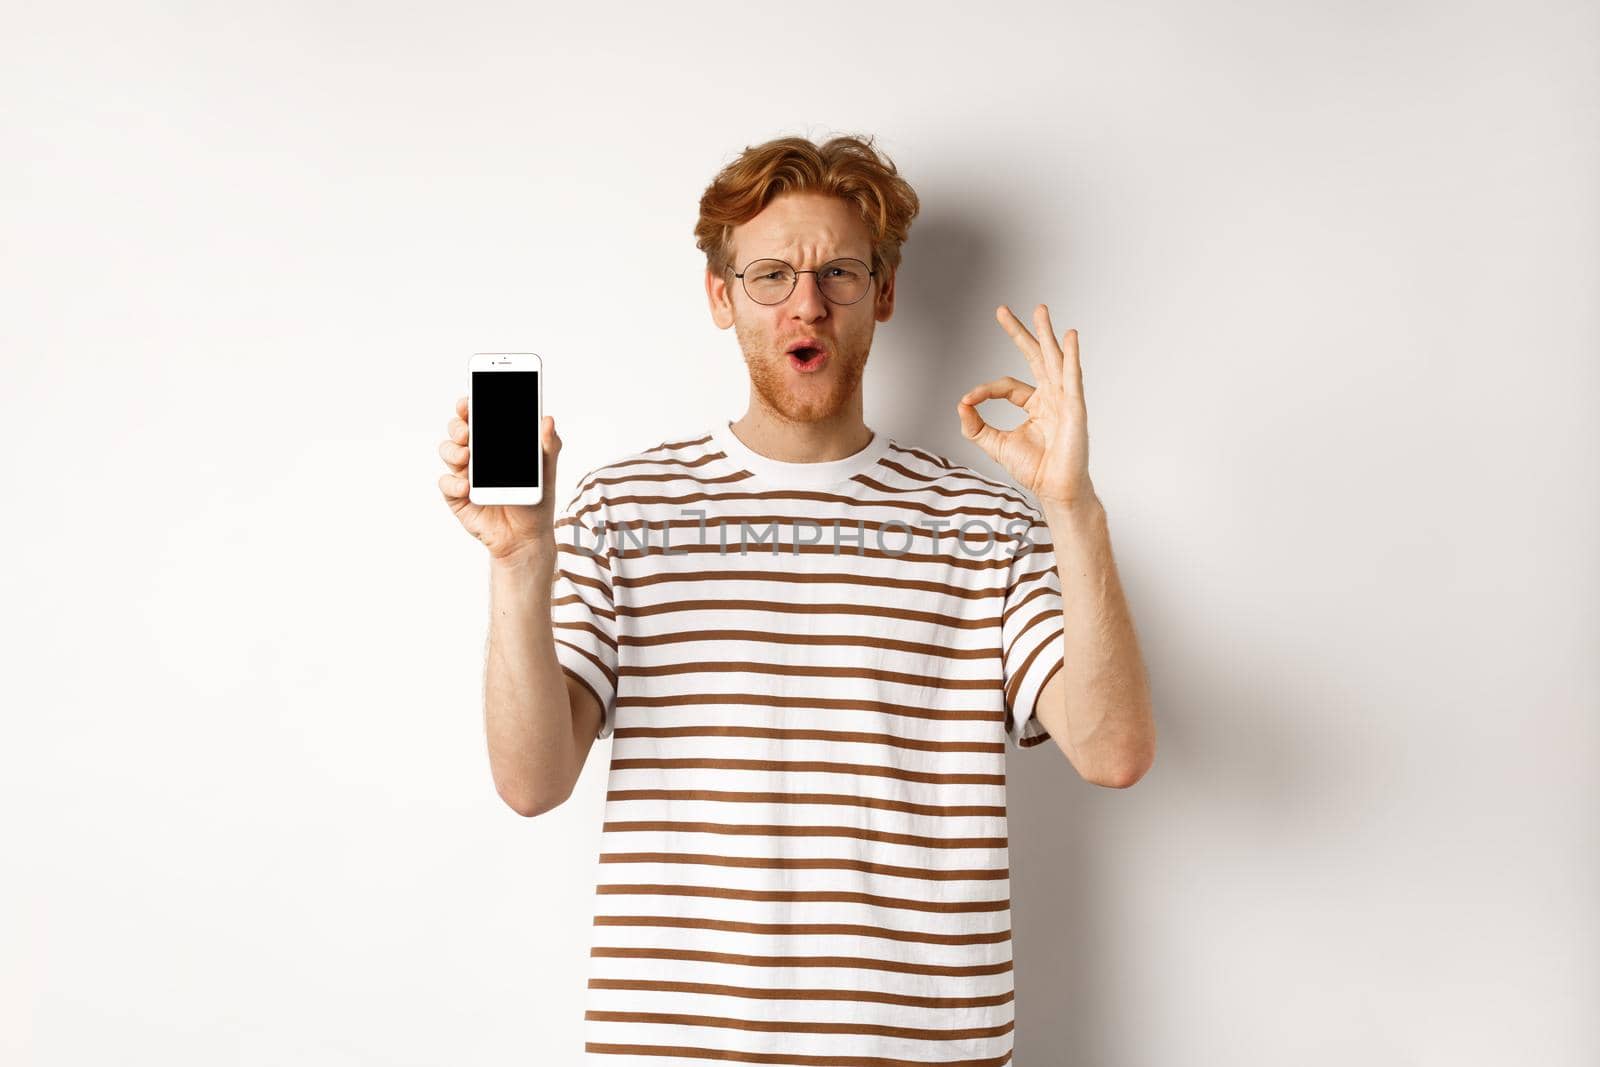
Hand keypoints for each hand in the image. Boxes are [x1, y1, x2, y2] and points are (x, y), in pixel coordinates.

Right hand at [437, 396, 561, 564]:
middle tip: (467, 430)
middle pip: (458, 430)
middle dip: (458, 425)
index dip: (470, 406)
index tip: (470, 400)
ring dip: (453, 450)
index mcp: (495, 443)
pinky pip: (446, 484)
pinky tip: (466, 486)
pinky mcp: (457, 496)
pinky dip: (453, 483)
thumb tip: (548, 420)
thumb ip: (548, 446)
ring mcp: (464, 474)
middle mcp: (476, 455)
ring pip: (448, 452)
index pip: (478, 417)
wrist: (528, 536)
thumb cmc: (535, 500)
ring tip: (466, 456)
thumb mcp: (546, 472)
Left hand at [956, 303, 1095, 510]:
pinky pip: (1072, 377)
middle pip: (1034, 357)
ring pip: (1053, 359)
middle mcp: (1051, 397)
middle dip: (1020, 333)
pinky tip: (1069, 337)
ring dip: (1046, 334)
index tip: (968, 399)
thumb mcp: (994, 444)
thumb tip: (960, 403)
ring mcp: (1065, 399)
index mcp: (1036, 405)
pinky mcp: (1075, 407)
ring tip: (1040, 310)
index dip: (985, 389)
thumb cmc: (1035, 468)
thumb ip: (975, 425)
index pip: (1007, 385)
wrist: (1054, 488)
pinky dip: (1071, 356)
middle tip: (1003, 310)